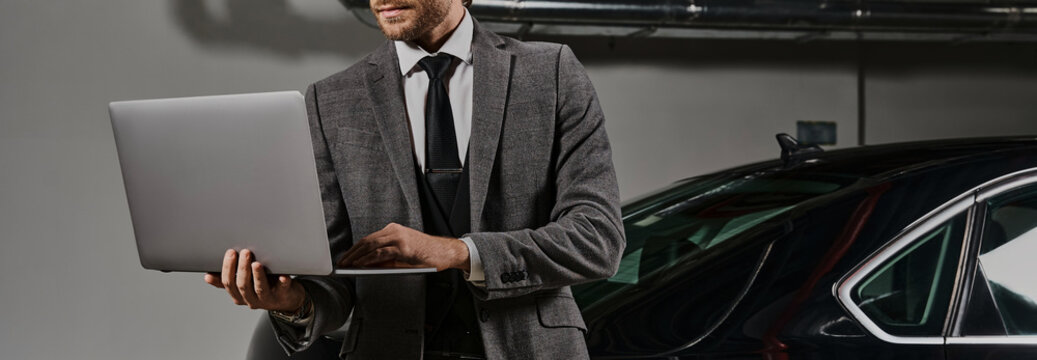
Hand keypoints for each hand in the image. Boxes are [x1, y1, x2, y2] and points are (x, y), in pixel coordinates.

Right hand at [203, 249, 305, 312]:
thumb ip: (227, 281)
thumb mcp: (244, 285)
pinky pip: (283, 289)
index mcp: (239, 296)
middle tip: (245, 252)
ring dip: (257, 275)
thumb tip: (207, 276)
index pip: (229, 284)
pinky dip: (282, 282)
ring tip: (256, 263)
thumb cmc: (263, 287)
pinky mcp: (284, 295)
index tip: (230, 252)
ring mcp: (268, 299)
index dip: (228, 269)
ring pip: (260, 288)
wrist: (288, 300)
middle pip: (243, 285)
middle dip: (242, 268)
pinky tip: (282, 275)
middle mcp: (252, 299)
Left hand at [338, 223, 469, 271]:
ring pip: (371, 245)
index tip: (345, 257)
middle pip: (367, 241)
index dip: (355, 248)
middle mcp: (395, 231)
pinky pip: (381, 253)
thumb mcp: (403, 253)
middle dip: (352, 252)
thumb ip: (387, 256)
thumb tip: (367, 265)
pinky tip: (360, 266)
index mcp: (394, 230)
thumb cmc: (426, 254)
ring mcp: (399, 238)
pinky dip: (368, 259)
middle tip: (341, 262)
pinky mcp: (403, 247)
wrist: (446, 252)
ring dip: (356, 256)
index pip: (369, 238)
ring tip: (347, 265)